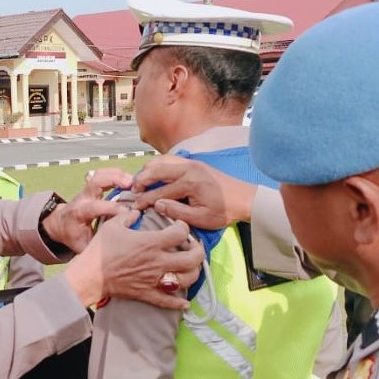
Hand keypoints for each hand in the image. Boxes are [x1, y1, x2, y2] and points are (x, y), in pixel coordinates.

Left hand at [40, 168, 133, 252]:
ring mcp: (87, 190)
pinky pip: (103, 174)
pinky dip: (117, 174)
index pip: (94, 207)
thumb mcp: (83, 246)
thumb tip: (116, 249)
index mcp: (79, 212)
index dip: (111, 208)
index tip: (127, 211)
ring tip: (133, 180)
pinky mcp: (93, 186)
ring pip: (100, 175)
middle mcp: (83, 198)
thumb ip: (98, 246)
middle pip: (95, 182)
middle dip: (113, 181)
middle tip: (132, 185)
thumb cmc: (73, 235)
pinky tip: (129, 179)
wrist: (61, 224)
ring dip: (117, 175)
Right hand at [64, 210, 203, 308]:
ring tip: (190, 267)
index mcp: (151, 243)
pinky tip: (185, 301)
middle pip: (192, 258)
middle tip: (193, 246)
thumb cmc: (100, 249)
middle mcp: (158, 261)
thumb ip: (127, 215)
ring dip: (193, 273)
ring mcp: (155, 280)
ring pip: (187, 279)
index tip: (180, 225)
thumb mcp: (113, 225)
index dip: (185, 227)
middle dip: (198, 251)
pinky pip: (169, 301)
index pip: (181, 233)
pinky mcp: (148, 294)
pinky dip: (179, 302)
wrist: (90, 275)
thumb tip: (136, 211)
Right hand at [131, 155, 256, 229]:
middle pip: (156, 169)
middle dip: (142, 180)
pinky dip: (158, 165)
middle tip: (133, 191)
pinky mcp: (194, 162)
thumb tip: (157, 205)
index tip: (135, 206)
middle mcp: (188, 169)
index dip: (146, 200)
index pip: (160, 192)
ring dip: (148, 170)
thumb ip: (177, 212)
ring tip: (140, 181)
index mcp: (190, 184)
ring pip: (161, 160)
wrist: (245, 199)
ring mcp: (191, 163)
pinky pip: (170, 159)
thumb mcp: (201, 219)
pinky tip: (154, 174)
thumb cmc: (224, 211)